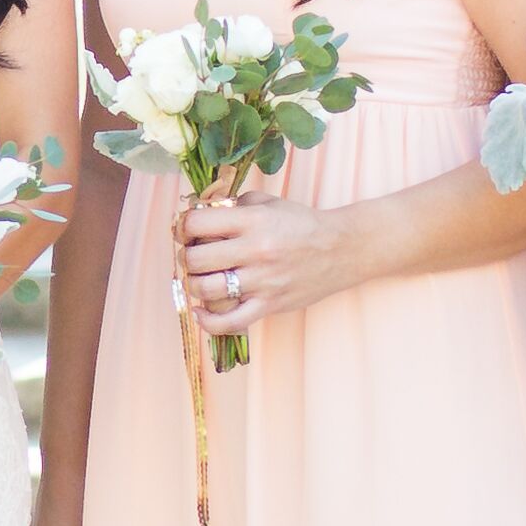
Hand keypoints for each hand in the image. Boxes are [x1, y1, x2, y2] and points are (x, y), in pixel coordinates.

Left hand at [173, 194, 342, 340]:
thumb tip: (202, 212)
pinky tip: (201, 311)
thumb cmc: (302, 224)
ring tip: (199, 278)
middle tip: (192, 255)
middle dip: (186, 256)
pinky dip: (208, 321)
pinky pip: (229, 322)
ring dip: (194, 285)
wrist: (342, 249)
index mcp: (253, 220)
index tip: (186, 230)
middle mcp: (256, 250)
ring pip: (206, 290)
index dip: (183, 226)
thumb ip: (235, 204)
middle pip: (196, 258)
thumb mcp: (270, 203)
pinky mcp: (270, 305)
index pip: (197, 223)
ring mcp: (263, 281)